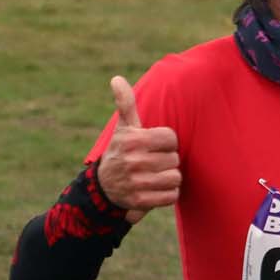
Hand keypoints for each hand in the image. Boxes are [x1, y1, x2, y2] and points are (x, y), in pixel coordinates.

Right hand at [97, 76, 180, 222]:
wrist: (103, 188)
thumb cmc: (120, 152)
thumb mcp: (123, 129)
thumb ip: (125, 104)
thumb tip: (117, 78)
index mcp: (132, 140)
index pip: (171, 138)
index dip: (166, 143)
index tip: (153, 146)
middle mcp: (133, 161)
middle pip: (175, 159)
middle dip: (166, 161)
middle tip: (151, 163)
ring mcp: (137, 182)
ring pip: (176, 177)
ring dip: (168, 178)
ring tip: (153, 175)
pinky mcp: (141, 201)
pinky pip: (172, 196)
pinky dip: (167, 194)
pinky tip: (154, 189)